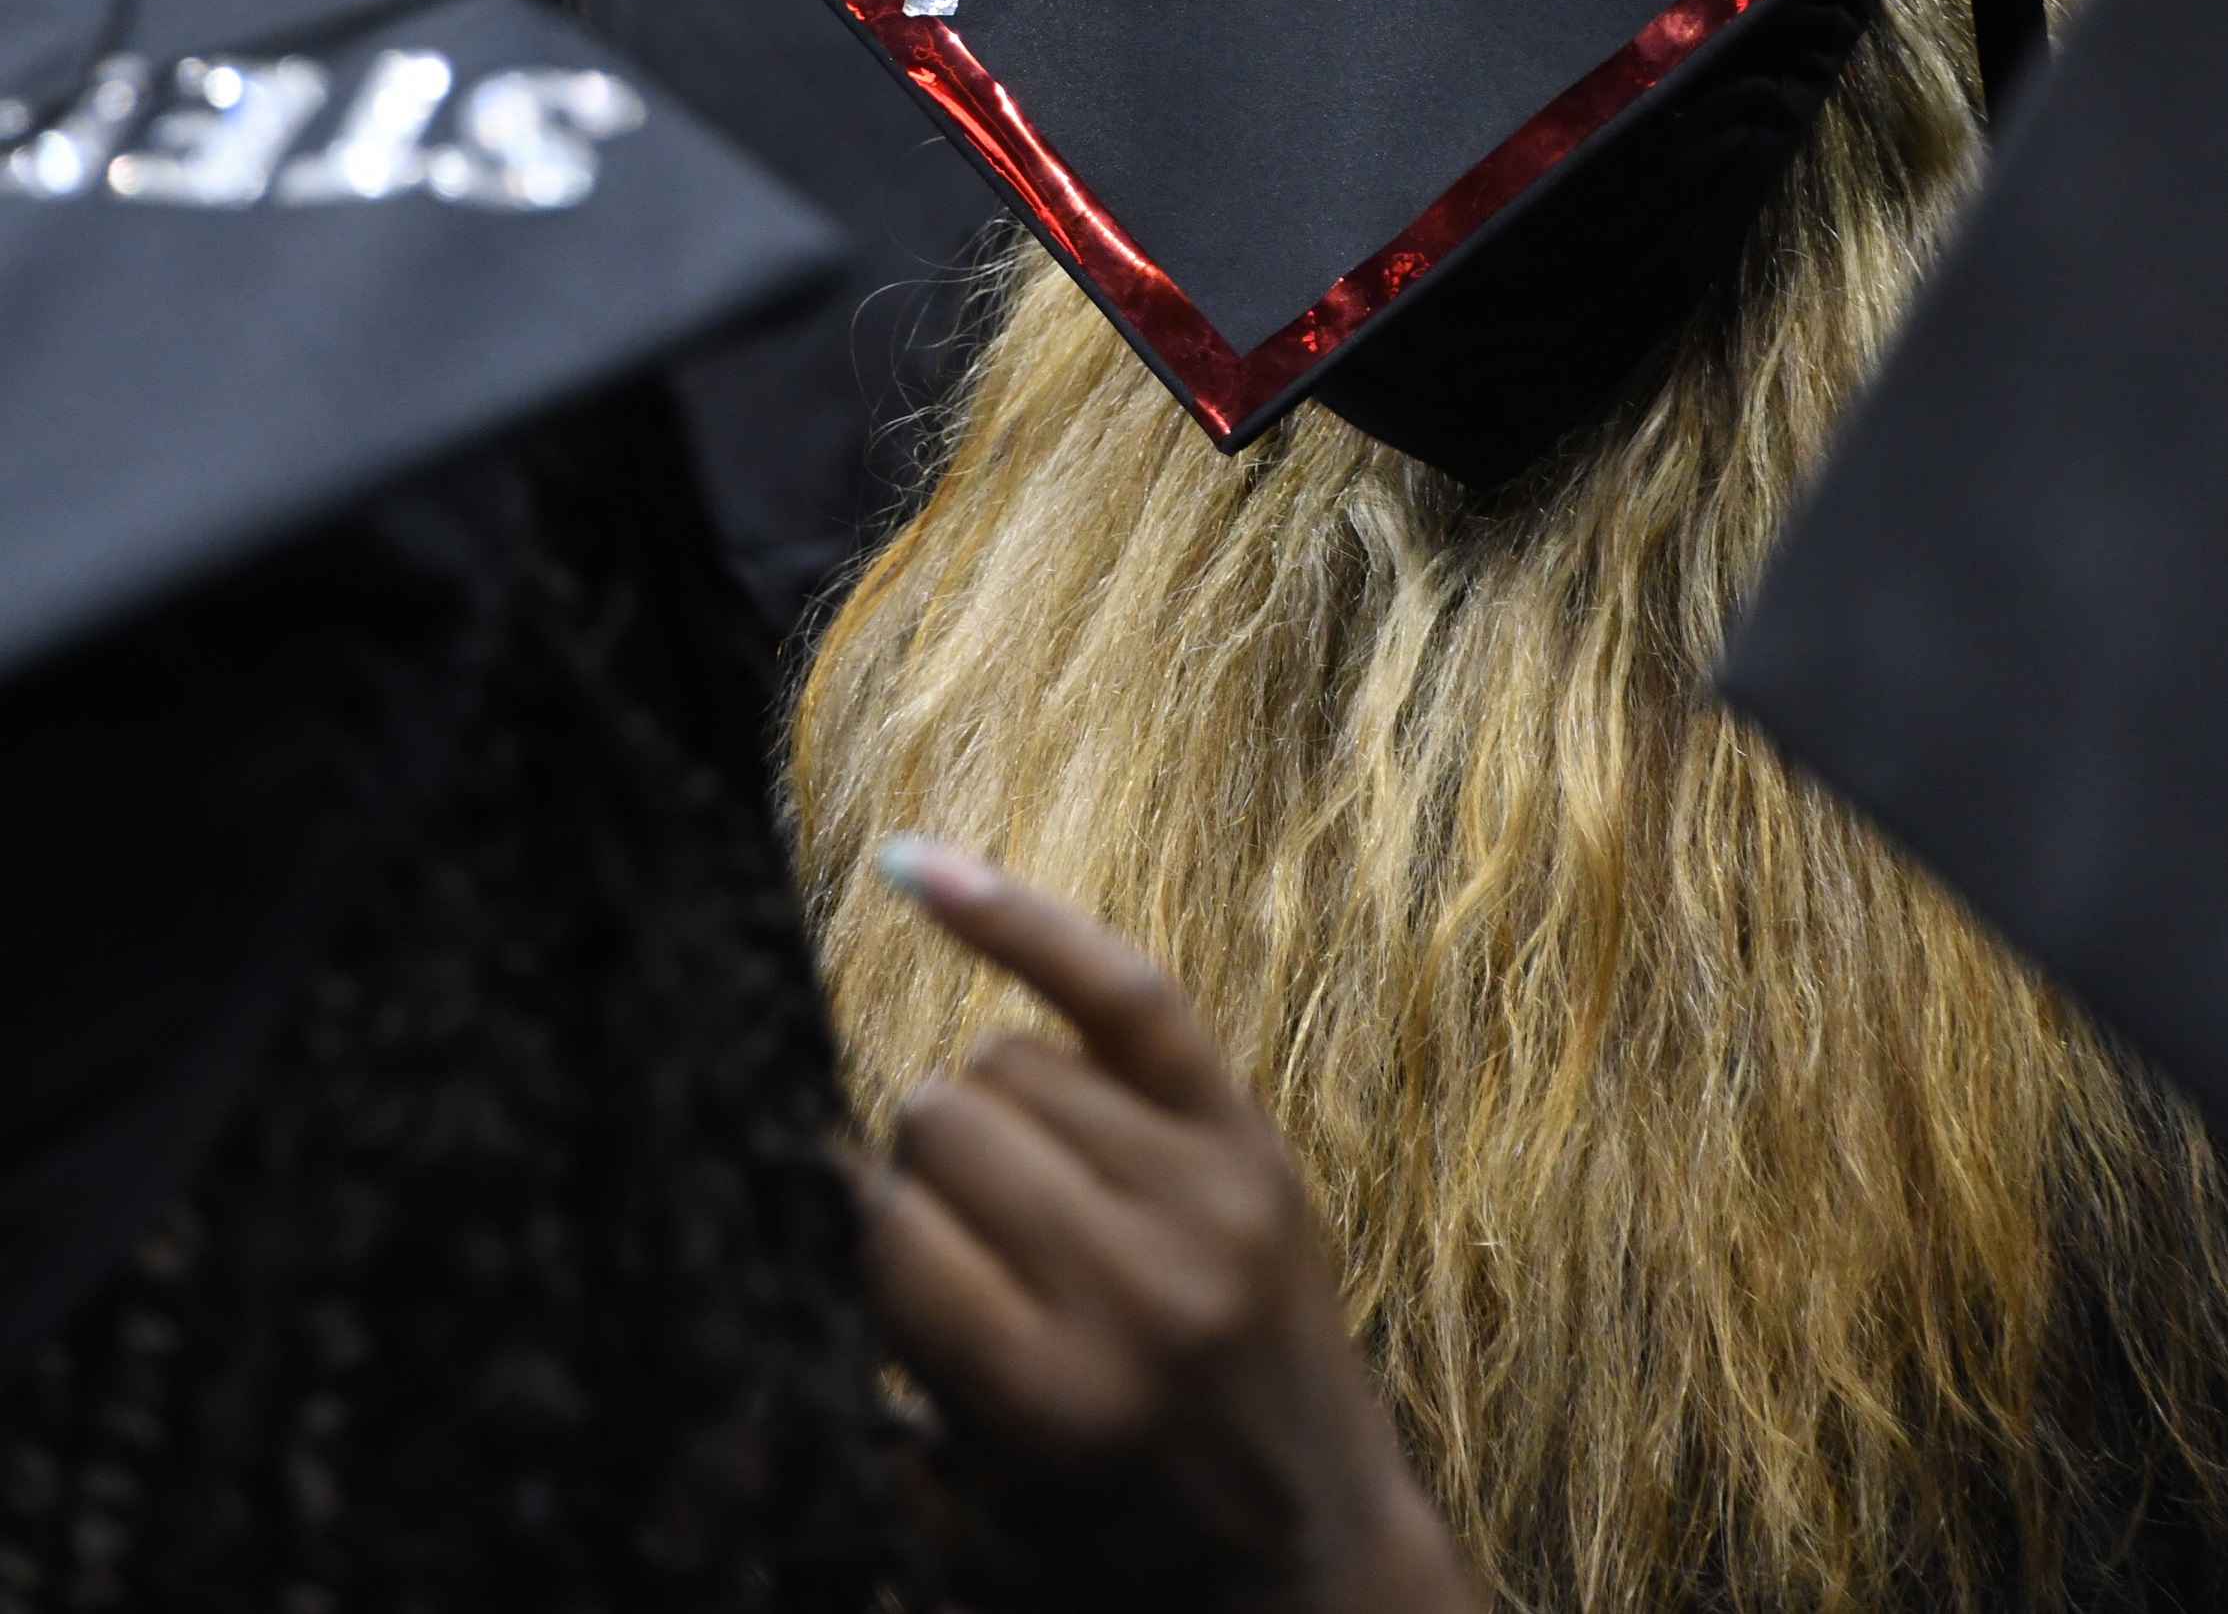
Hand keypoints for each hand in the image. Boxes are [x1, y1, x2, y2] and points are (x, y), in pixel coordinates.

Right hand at [854, 839, 1474, 1613]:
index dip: (830, 1214)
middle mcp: (1141, 1285)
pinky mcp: (1249, 1137)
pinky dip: (1016, 922)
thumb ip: (846, 1418)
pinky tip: (917, 873)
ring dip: (977, 1115)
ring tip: (1012, 1211)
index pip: (889, 1233)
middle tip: (945, 1255)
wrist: (1319, 1561)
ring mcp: (1208, 1194)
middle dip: (912, 1178)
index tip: (802, 1212)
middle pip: (941, 1128)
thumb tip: (732, 1301)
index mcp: (1057, 1398)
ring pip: (1005, 1062)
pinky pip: (1119, 985)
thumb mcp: (966, 1543)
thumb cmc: (1113, 1564)